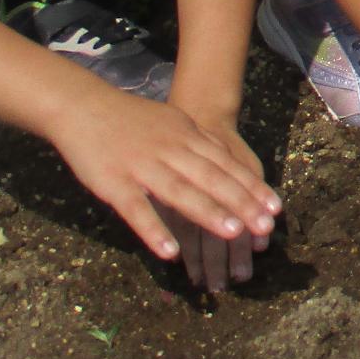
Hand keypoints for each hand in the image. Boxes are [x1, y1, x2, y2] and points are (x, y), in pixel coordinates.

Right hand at [48, 89, 281, 266]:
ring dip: (208, 212)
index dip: (251, 187)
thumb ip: (200, 145)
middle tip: (265, 226)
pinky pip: (137, 209)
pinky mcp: (114, 183)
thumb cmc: (132, 120)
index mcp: (187, 136)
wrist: (83, 105)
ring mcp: (142, 166)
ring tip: (233, 234)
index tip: (275, 208)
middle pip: (212, 178)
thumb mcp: (174, 123)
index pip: (227, 164)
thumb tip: (229, 164)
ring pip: (180, 191)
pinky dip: (154, 230)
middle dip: (241, 202)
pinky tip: (170, 253)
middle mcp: (170, 149)